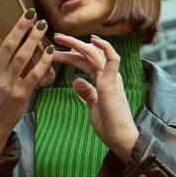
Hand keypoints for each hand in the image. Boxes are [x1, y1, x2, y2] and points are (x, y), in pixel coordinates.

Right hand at [0, 0, 56, 152]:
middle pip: (7, 44)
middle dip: (20, 26)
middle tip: (30, 12)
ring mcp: (8, 84)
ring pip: (23, 56)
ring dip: (34, 39)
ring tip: (42, 25)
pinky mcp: (22, 93)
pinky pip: (35, 74)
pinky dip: (43, 61)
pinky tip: (50, 50)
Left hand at [50, 33, 139, 160]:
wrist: (120, 138)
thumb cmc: (109, 125)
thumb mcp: (93, 106)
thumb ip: (86, 93)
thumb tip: (76, 81)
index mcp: (105, 81)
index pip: (86, 62)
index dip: (72, 55)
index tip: (56, 52)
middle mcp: (109, 76)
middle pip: (89, 54)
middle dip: (72, 45)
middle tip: (56, 38)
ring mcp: (111, 78)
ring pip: (95, 53)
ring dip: (77, 44)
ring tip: (60, 38)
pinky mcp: (111, 83)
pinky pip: (112, 60)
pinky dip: (105, 48)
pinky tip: (93, 40)